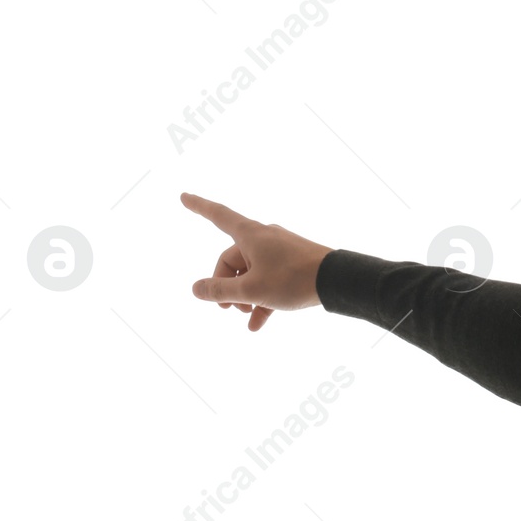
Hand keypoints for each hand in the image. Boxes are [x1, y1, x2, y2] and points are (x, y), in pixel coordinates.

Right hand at [183, 192, 333, 331]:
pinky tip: (257, 324)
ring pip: (252, 273)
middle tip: (226, 309)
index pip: (218, 216)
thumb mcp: (251, 289)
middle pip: (233, 260)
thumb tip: (197, 289)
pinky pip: (271, 282)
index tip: (183, 196)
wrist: (337, 281)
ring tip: (244, 317)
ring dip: (245, 296)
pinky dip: (262, 300)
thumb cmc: (293, 279)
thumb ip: (221, 290)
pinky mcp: (295, 265)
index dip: (199, 207)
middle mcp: (264, 238)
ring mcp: (281, 251)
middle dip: (227, 286)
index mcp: (250, 235)